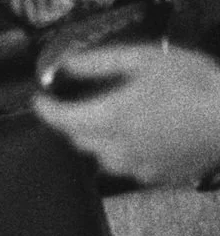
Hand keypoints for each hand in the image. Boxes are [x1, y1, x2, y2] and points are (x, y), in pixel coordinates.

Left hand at [34, 43, 219, 187]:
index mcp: (109, 118)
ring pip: (102, 157)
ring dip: (98, 139)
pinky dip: (126, 152)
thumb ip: (99, 63)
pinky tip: (144, 136)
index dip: (44, 108)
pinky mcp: (161, 177)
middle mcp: (118, 149)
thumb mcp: (144, 59)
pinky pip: (130, 167)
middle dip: (73, 121)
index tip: (40, 98)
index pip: (60, 120)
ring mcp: (140, 167)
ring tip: (115, 118)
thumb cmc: (195, 83)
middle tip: (82, 101)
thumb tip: (65, 66)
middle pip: (78, 139)